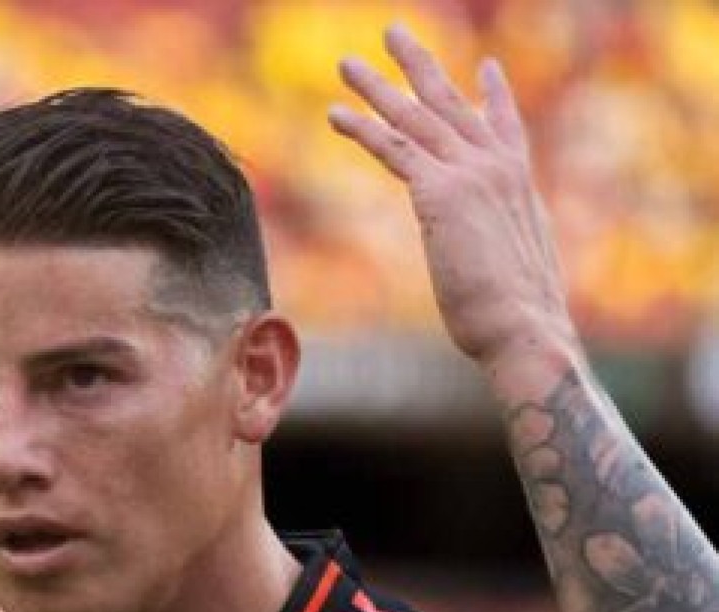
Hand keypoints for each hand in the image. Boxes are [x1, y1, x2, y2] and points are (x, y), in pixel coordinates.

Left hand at [329, 24, 578, 367]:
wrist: (524, 328)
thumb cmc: (518, 318)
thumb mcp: (517, 273)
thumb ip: (504, 251)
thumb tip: (502, 270)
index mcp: (520, 187)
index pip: (505, 128)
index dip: (493, 96)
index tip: (486, 68)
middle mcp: (498, 169)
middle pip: (451, 105)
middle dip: (420, 67)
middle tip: (394, 34)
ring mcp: (471, 175)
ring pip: (416, 118)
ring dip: (378, 87)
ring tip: (347, 63)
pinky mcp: (441, 193)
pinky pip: (395, 149)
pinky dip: (363, 129)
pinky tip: (336, 113)